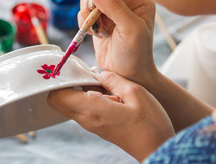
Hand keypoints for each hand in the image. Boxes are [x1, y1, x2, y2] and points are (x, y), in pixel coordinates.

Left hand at [48, 70, 174, 161]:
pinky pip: (82, 107)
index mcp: (92, 109)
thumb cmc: (150, 124)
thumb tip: (97, 72)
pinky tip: (106, 90)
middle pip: (58, 100)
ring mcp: (90, 124)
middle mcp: (86, 118)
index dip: (59, 79)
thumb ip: (113, 79)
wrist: (157, 148)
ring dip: (77, 89)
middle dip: (65, 83)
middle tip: (82, 70)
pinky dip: (86, 96)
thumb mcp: (135, 93)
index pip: (57, 95)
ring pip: (70, 103)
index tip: (70, 67)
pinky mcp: (96, 125)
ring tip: (98, 79)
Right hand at [79, 0, 156, 83]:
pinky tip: (97, 35)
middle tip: (96, 18)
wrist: (127, 75)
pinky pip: (83, 12)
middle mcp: (125, 0)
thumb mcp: (130, 29)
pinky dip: (84, 23)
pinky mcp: (98, 20)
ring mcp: (110, 10)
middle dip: (93, 2)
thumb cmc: (136, 54)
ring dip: (87, 14)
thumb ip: (115, 7)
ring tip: (99, 31)